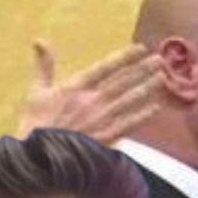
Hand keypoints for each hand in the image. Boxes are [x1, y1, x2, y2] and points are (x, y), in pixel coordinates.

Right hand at [15, 40, 162, 143]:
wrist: (38, 158)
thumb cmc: (34, 124)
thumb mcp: (36, 92)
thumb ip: (44, 66)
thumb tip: (40, 39)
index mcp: (75, 87)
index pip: (104, 67)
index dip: (124, 57)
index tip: (140, 48)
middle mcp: (91, 101)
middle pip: (122, 81)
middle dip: (142, 70)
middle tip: (160, 59)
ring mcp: (100, 120)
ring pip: (128, 100)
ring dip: (147, 88)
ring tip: (163, 77)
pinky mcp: (104, 138)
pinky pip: (127, 125)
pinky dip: (142, 116)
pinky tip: (155, 107)